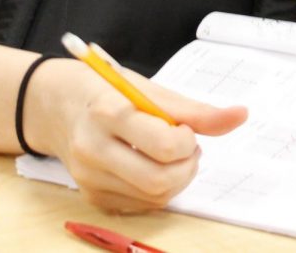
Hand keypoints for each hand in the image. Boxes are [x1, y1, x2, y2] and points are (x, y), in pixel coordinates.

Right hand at [33, 61, 246, 212]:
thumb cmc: (106, 90)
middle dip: (187, 167)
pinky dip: (157, 190)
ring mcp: (89, 177)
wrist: (56, 104)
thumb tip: (240, 115)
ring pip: (153, 198)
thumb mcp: (148, 89)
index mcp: (109, 112)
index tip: (186, 129)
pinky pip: (139, 206)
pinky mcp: (91, 196)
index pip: (163, 144)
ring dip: (176, 180)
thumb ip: (195, 109)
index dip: (187, 140)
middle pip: (159, 180)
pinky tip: (152, 166)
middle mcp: (94, 148)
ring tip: (172, 155)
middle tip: (188, 147)